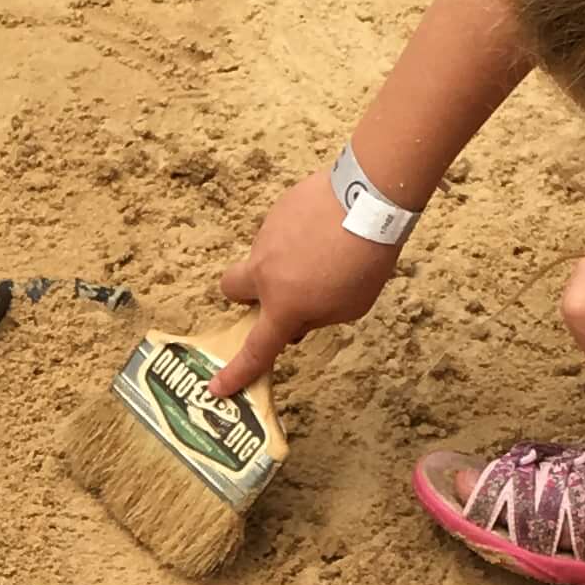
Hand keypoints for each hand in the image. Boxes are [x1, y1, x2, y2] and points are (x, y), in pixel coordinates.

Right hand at [211, 167, 403, 396]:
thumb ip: (318, 317)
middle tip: (276, 290)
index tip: (216, 387)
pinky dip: (297, 235)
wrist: (368, 197)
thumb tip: (299, 317)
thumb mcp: (351, 306)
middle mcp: (264, 273)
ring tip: (325, 249)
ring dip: (284, 260)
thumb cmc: (365, 260)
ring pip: (263, 256)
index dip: (236, 372)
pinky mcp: (276, 212)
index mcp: (284, 306)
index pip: (255, 348)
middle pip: (231, 288)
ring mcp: (265, 239)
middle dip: (245, 294)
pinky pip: (281, 231)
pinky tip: (326, 226)